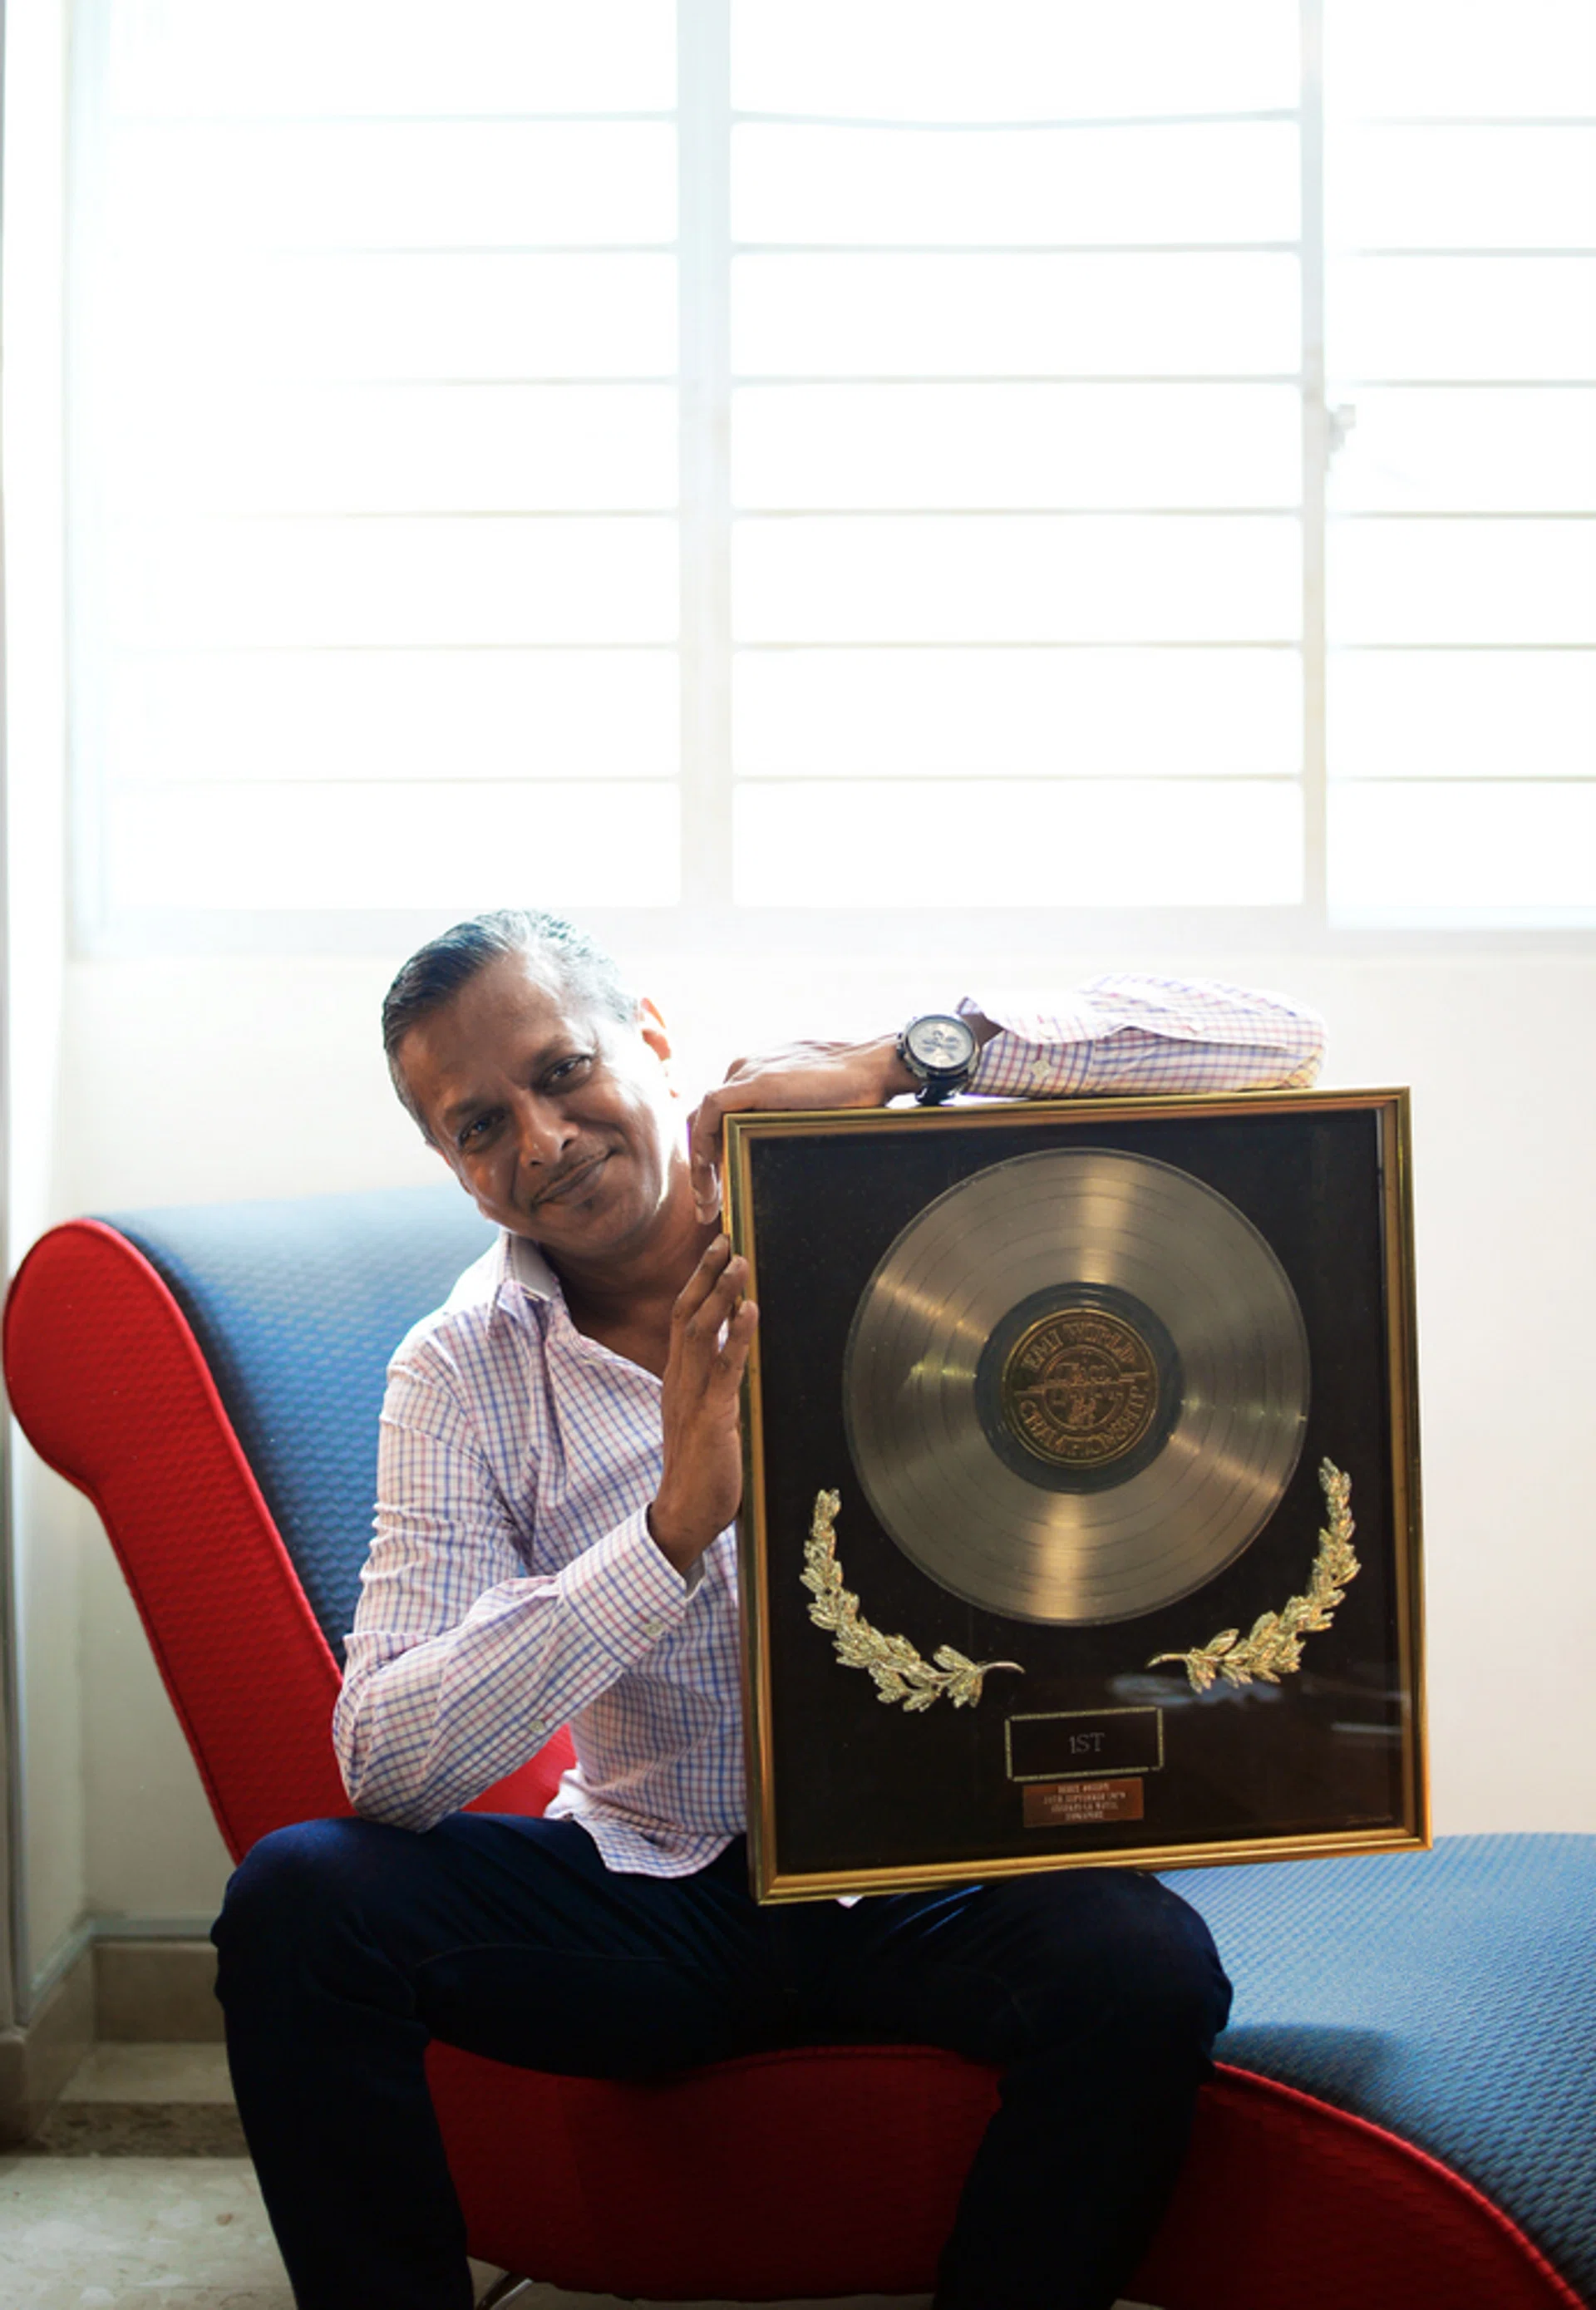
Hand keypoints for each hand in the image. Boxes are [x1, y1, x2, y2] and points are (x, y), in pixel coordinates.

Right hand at [647, 1234, 758, 1573]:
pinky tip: (751, 1312)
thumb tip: (730, 1353)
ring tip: (739, 1264)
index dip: (696, 1283)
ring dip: (721, 1295)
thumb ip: (710, 1384)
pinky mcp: (711, 1417)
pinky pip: (724, 1370)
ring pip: (701, 1333)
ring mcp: (692, 1398)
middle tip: (723, 1241)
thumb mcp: (701, 1416)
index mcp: (676, 1379)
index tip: (712, 1253)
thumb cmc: (699, 1467)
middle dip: (705, 1276)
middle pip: (686, 1315)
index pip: (682, 1320)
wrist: (683, 1512)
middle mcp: (679, 1381)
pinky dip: (738, 1337)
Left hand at [687, 1034, 912, 1221]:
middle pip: (706, 1120)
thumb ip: (787, 1123)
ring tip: (708, 1201)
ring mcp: (747, 1072)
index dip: (712, 1153)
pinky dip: (705, 1141)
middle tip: (708, 1207)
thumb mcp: (810, 1109)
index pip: (719, 1116)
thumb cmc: (855, 1090)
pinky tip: (709, 1171)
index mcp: (757, 1074)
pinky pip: (712, 1111)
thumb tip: (779, 1162)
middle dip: (703, 1166)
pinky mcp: (753, 1081)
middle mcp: (745, 1069)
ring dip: (701, 1162)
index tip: (719, 1192)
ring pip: (703, 1118)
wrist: (875, 1066)